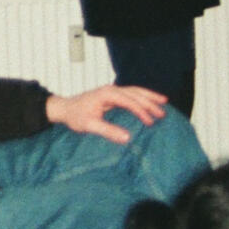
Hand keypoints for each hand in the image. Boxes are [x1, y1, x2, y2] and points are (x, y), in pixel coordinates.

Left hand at [44, 84, 168, 142]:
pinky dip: (142, 97)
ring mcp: (112, 91)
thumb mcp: (89, 125)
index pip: (129, 101)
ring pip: (135, 91)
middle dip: (150, 102)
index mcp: (106, 94)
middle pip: (135, 93)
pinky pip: (131, 94)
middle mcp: (111, 90)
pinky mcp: (112, 95)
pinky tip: (150, 102)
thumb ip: (108, 131)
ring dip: (149, 97)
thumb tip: (127, 138)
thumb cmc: (75, 116)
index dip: (141, 111)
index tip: (150, 122)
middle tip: (163, 113)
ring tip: (164, 102)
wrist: (64, 109)